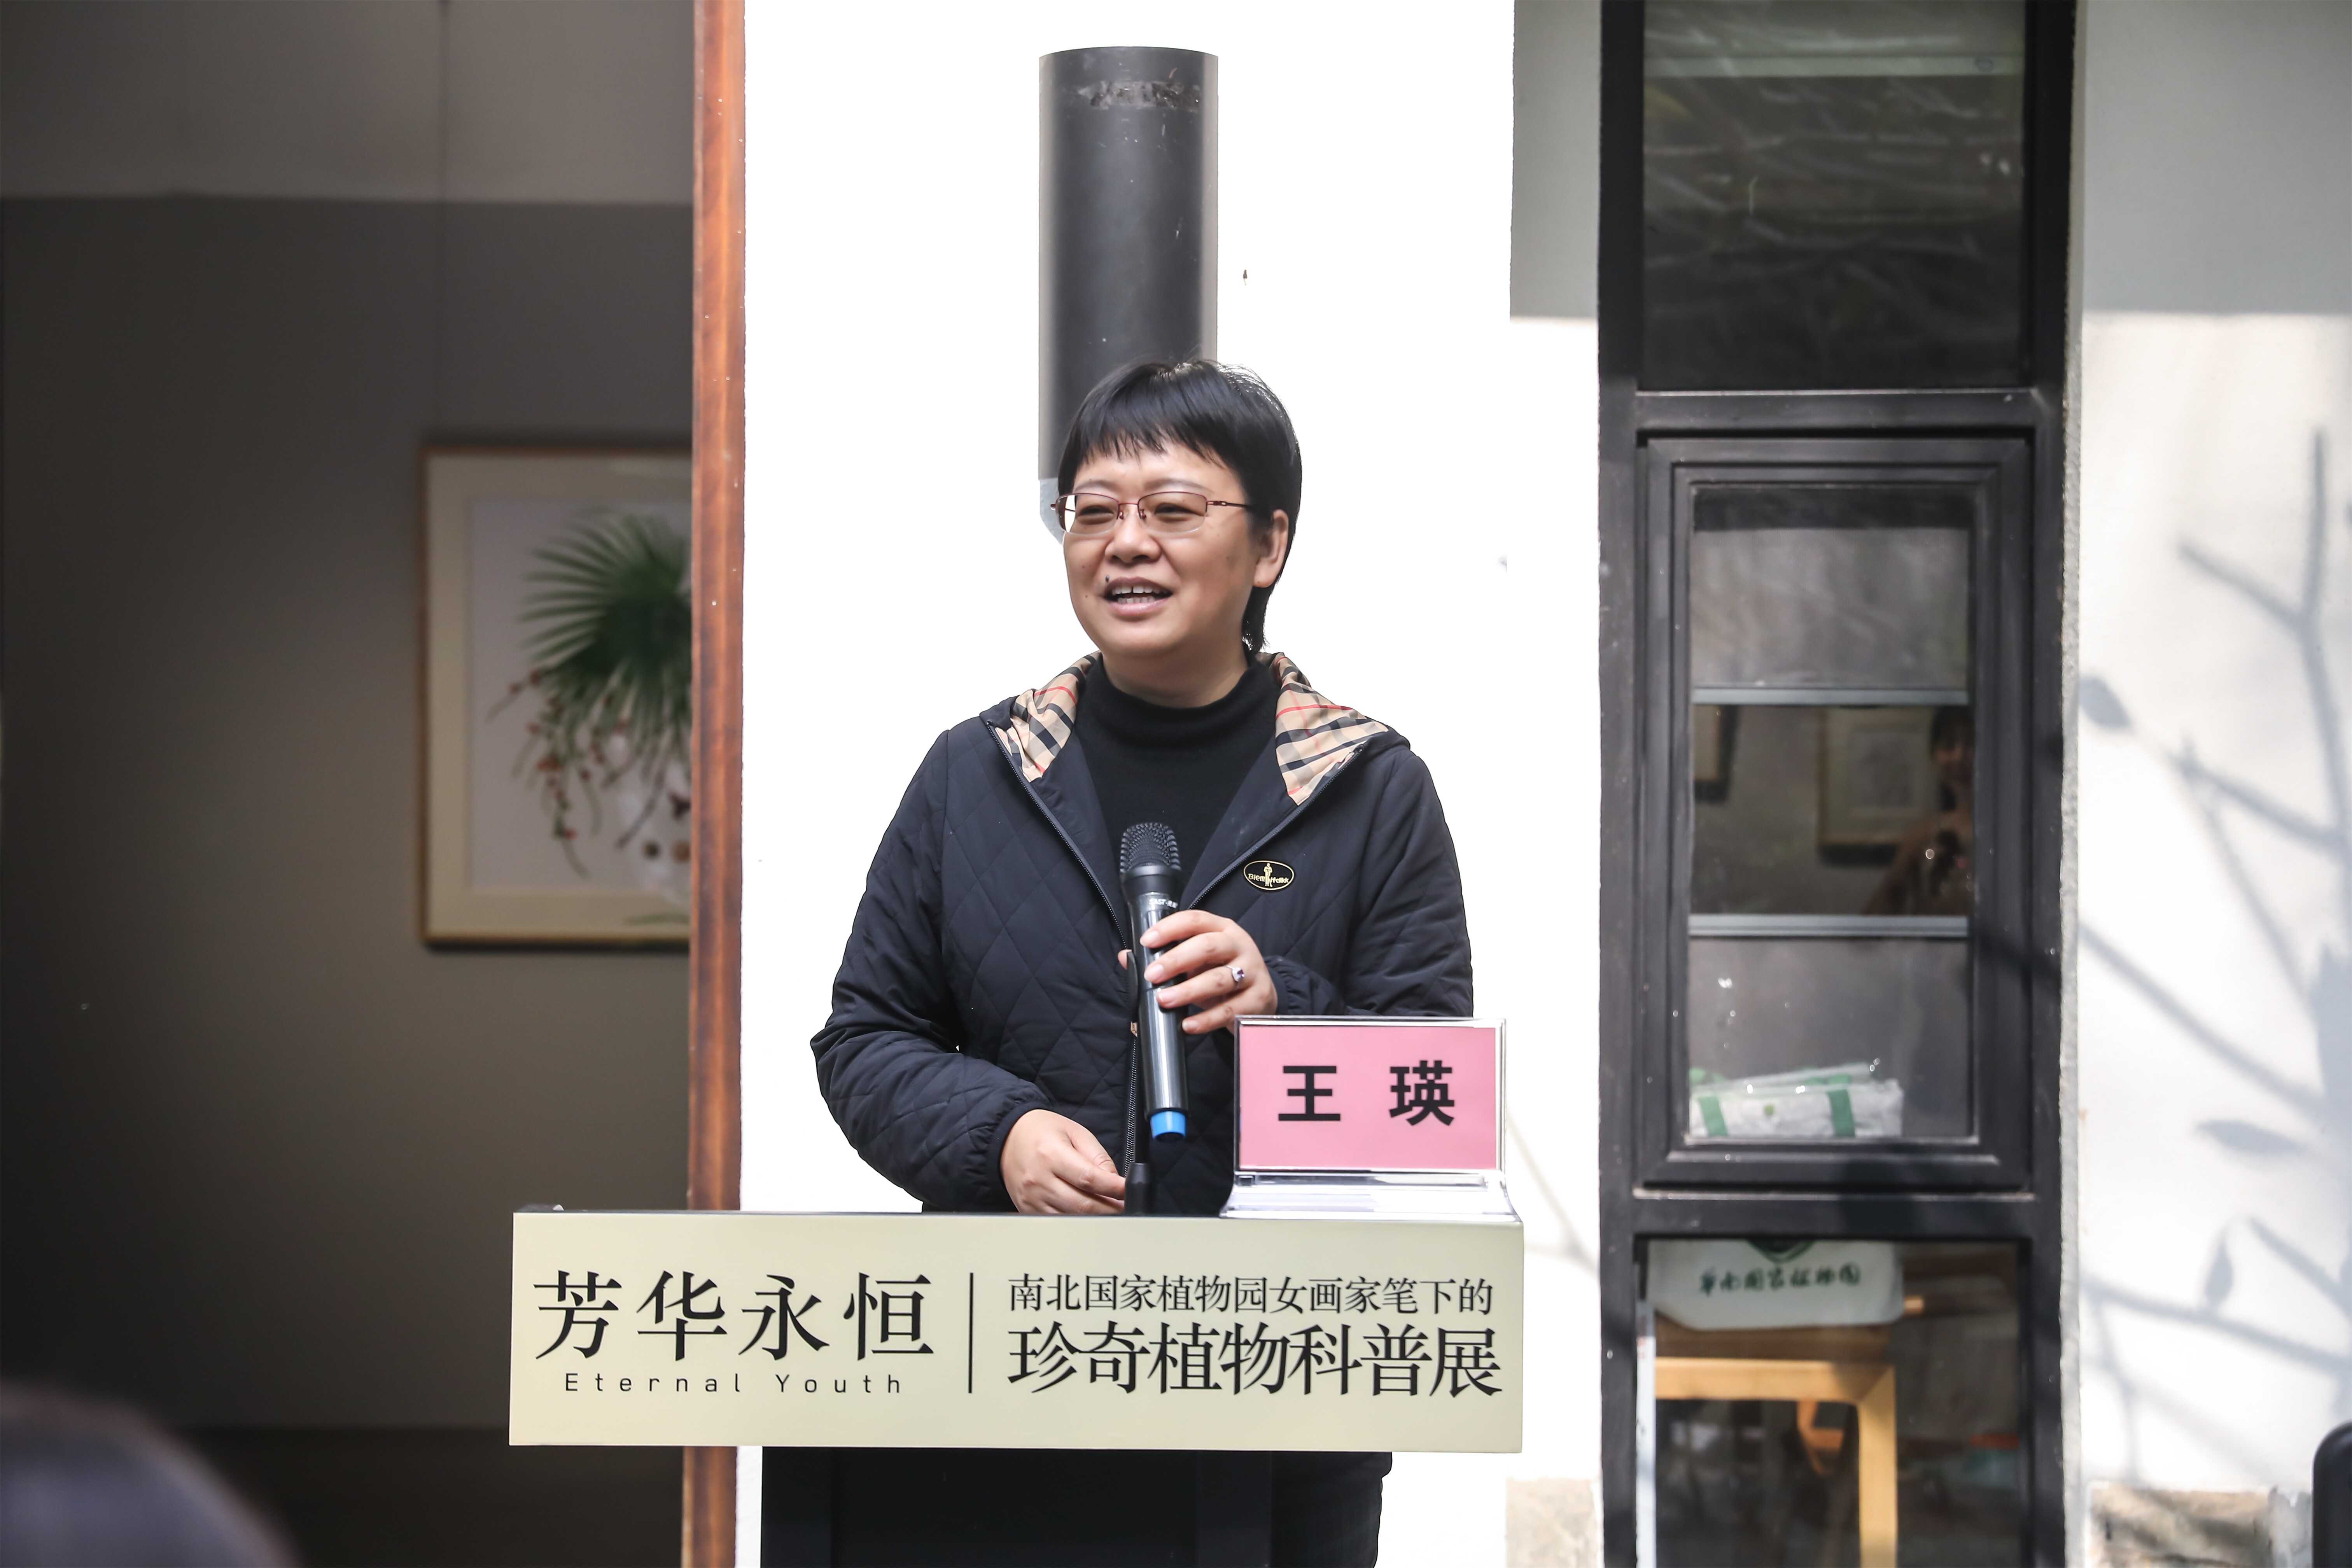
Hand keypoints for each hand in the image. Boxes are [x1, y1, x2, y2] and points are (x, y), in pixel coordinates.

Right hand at [1000, 1108, 1125, 1214]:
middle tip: (1124, 1206)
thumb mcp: (1075, 1132)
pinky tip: (1087, 1214)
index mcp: (1051, 1154)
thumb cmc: (1042, 1132)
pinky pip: (1057, 1223)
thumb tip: (1114, 1181)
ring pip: (1071, 1218)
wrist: (1007, 1139)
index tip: (1127, 1191)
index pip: (1089, 1179)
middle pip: (1082, 1205)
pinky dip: (1076, 1221)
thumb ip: (1097, 1156)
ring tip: (1109, 1210)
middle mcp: (1039, 1180)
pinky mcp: (1027, 1210)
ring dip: (1095, 1218)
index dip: (1113, 1188)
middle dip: (1110, 1208)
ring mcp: (1032, 1198)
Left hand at [1120, 909, 1279, 1034]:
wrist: (1261, 997)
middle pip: (1208, 946)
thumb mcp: (1197, 960)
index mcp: (1222, 929)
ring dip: (1188, 991)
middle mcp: (1239, 945)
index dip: (1169, 928)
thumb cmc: (1221, 971)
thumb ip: (1164, 956)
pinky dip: (1206, 1019)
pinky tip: (1187, 1025)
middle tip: (1153, 975)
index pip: (1195, 920)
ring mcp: (1252, 972)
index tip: (1147, 941)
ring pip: (1219, 979)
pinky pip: (1229, 1010)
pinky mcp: (1258, 999)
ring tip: (1164, 1000)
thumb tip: (1127, 958)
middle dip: (1176, 960)